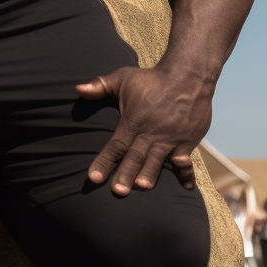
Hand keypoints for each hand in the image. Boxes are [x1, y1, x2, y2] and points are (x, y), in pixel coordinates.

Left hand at [75, 64, 211, 195]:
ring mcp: (171, 137)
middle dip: (126, 174)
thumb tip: (77, 89)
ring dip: (150, 174)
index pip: (115, 145)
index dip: (104, 162)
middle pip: (135, 156)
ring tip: (143, 187)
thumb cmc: (153, 78)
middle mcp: (151, 132)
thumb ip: (100, 86)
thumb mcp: (123, 78)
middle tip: (118, 191)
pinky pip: (186, 159)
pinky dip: (186, 173)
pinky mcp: (188, 140)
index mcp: (133, 121)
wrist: (189, 75)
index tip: (93, 178)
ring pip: (157, 160)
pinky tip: (186, 188)